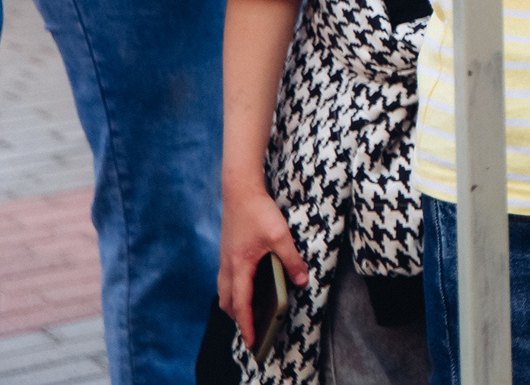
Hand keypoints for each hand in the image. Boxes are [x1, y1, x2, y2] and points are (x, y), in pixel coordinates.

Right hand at [216, 180, 309, 338]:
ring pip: (225, 291)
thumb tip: (301, 281)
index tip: (252, 341)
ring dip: (234, 304)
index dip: (246, 325)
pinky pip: (227, 279)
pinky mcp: (227, 252)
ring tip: (248, 313)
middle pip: (228, 302)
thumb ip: (291, 260)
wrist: (239, 190)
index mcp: (239, 267)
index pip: (241, 305)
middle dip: (238, 318)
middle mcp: (227, 267)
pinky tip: (247, 286)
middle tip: (251, 329)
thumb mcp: (280, 236)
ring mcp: (225, 259)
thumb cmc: (258, 212)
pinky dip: (234, 290)